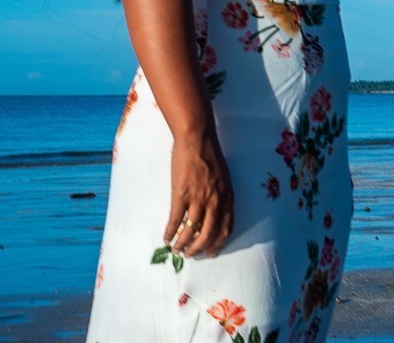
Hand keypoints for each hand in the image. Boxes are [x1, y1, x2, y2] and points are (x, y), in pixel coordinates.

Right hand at [164, 130, 234, 257]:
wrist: (197, 139)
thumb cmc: (210, 156)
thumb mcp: (223, 178)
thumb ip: (221, 195)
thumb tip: (214, 212)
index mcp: (227, 197)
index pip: (226, 228)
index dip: (218, 243)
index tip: (212, 252)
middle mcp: (215, 201)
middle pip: (209, 234)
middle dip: (199, 248)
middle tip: (192, 254)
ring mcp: (198, 198)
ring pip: (191, 230)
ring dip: (183, 244)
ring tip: (177, 250)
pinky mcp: (181, 194)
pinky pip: (175, 219)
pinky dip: (170, 232)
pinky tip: (165, 238)